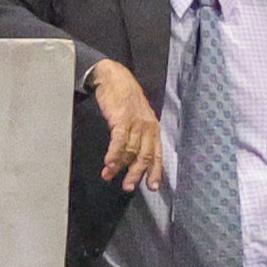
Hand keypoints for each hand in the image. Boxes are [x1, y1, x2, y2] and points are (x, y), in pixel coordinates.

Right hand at [86, 58, 164, 193]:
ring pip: (130, 150)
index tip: (152, 187)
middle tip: (128, 187)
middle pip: (144, 156)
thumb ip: (136, 136)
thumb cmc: (124, 99)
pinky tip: (109, 163)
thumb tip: (129, 157)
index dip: (155, 172)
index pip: (157, 154)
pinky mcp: (123, 119)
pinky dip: (114, 154)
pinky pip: (120, 140)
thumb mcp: (136, 118)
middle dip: (136, 174)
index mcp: (153, 129)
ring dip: (119, 166)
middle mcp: (148, 127)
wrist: (115, 79)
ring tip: (109, 176)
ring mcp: (136, 123)